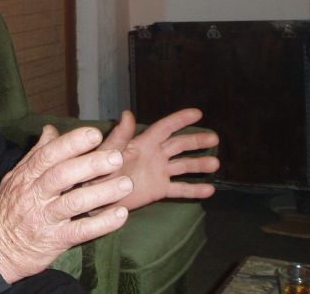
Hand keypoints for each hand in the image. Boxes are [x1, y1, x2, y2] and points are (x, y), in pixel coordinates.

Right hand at [0, 125, 132, 283]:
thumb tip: (51, 130)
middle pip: (62, 176)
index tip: (94, 134)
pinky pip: (80, 231)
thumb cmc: (8, 208)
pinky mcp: (54, 241)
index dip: (71, 144)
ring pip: (73, 203)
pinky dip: (101, 224)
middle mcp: (35, 195)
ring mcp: (44, 218)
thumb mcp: (15, 177)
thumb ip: (37, 154)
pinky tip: (120, 215)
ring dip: (101, 193)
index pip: (48, 155)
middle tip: (116, 157)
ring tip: (126, 184)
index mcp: (27, 176)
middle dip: (90, 165)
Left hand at [98, 108, 219, 210]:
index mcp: (142, 143)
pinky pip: (179, 189)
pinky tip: (209, 190)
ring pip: (183, 166)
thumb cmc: (96, 170)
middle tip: (215, 138)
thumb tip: (127, 113)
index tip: (198, 112)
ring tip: (215, 164)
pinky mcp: (158, 190)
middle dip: (196, 141)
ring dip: (199, 164)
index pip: (165, 128)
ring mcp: (157, 172)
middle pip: (179, 145)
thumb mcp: (108, 151)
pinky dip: (194, 190)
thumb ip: (119, 136)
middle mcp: (153, 155)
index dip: (180, 119)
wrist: (94, 197)